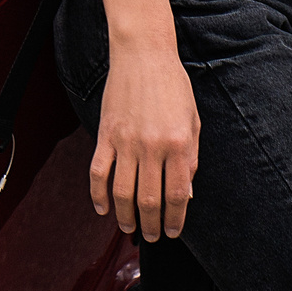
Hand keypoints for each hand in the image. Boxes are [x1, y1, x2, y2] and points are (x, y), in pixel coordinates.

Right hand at [89, 40, 199, 239]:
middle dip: (151, 225)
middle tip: (150, 236)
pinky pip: (99, 172)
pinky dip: (98, 195)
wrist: (143, 55)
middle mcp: (153, 147)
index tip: (172, 231)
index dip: (175, 219)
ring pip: (123, 192)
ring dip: (126, 216)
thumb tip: (185, 192)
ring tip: (129, 227)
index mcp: (179, 145)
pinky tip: (102, 208)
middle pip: (150, 200)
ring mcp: (126, 142)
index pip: (177, 196)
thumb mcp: (193, 121)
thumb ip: (191, 158)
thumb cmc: (173, 85)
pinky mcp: (106, 135)